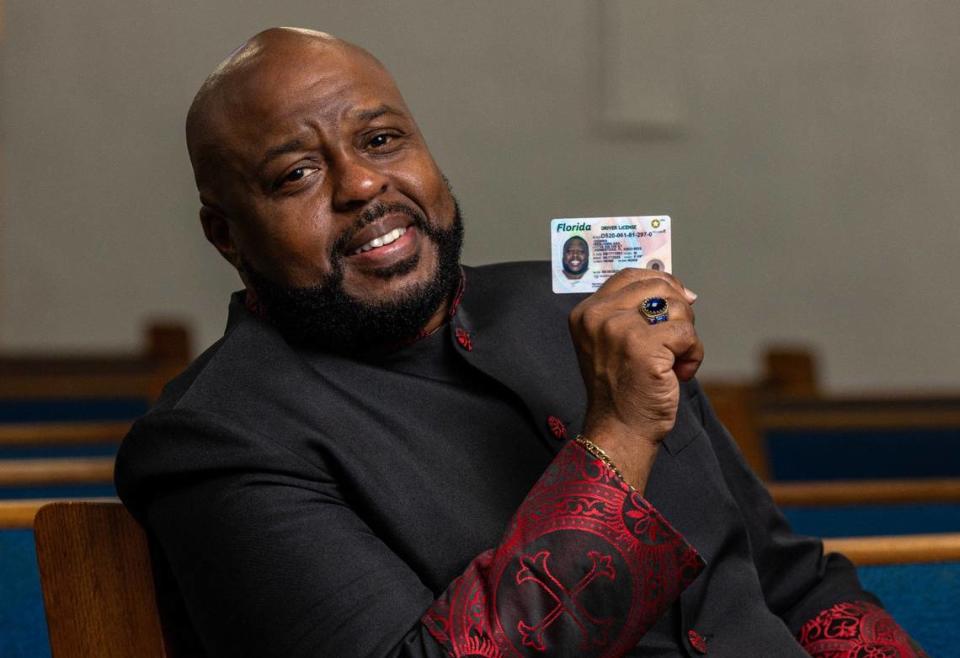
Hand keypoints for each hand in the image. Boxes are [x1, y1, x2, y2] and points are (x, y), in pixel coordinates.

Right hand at [568, 268, 702, 489]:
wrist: (620, 429)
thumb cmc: (624, 387)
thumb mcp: (616, 341)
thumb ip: (636, 312)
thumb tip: (685, 292)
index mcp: (586, 312)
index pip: (631, 275)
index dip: (662, 283)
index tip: (678, 304)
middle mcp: (597, 316)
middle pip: (659, 286)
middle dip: (678, 312)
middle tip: (674, 343)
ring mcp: (618, 329)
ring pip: (677, 307)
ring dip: (686, 337)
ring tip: (673, 362)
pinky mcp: (643, 346)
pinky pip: (688, 334)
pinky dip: (693, 355)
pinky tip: (679, 373)